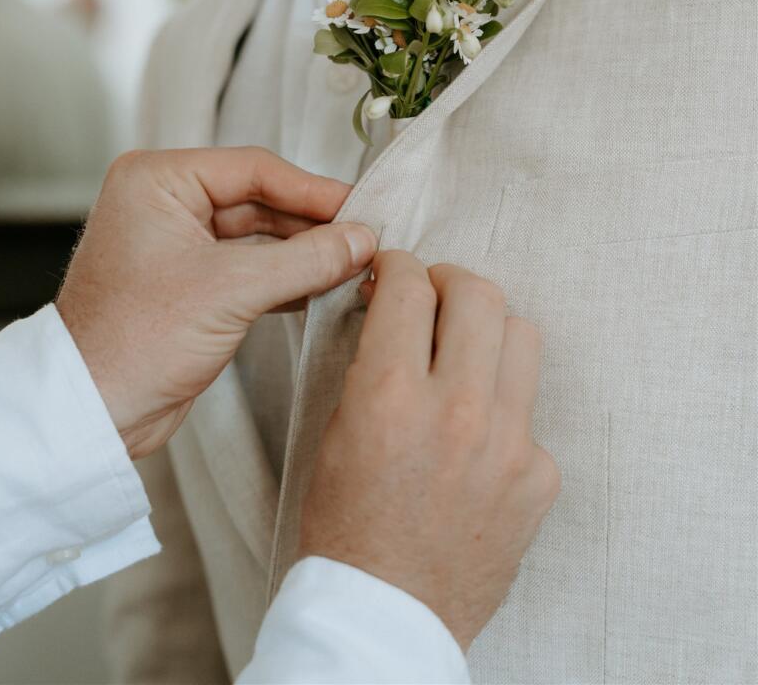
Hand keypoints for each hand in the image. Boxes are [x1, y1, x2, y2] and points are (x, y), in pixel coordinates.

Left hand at [56, 147, 375, 459]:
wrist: (91, 412)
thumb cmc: (132, 342)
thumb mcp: (230, 291)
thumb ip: (305, 259)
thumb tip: (361, 239)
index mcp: (158, 180)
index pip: (253, 168)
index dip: (313, 190)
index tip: (361, 207)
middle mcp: (165, 203)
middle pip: (259, 198)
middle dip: (312, 222)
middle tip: (366, 236)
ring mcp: (178, 244)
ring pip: (259, 235)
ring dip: (304, 251)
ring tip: (355, 261)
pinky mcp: (190, 283)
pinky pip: (251, 267)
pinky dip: (287, 277)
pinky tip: (326, 285)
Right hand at [298, 251, 559, 650]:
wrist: (385, 613)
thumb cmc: (346, 525)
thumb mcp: (338, 429)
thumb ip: (373, 362)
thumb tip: (394, 313)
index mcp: (390, 394)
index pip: (410, 286)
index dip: (399, 265)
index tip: (396, 271)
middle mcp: (456, 410)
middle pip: (479, 294)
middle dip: (450, 281)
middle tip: (434, 297)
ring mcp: (508, 444)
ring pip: (521, 337)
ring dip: (487, 333)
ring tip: (464, 356)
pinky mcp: (540, 477)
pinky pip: (531, 412)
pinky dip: (504, 412)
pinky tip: (477, 441)